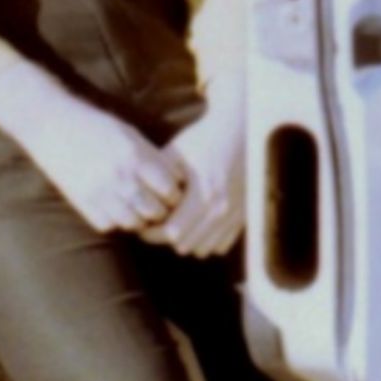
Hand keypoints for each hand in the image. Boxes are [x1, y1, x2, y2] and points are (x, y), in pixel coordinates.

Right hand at [0, 65, 187, 236]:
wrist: (49, 122)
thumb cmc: (93, 124)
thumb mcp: (127, 133)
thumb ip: (151, 157)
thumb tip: (176, 181)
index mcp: (134, 156)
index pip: (171, 190)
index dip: (174, 192)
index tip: (168, 189)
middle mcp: (120, 177)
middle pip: (157, 211)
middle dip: (160, 208)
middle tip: (156, 202)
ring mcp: (100, 193)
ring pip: (135, 223)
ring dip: (139, 217)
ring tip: (136, 206)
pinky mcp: (83, 204)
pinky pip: (111, 225)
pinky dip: (115, 220)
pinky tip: (113, 206)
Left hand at [140, 85, 244, 256]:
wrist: (238, 132)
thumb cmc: (203, 140)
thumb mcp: (176, 153)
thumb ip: (158, 177)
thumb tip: (138, 198)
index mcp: (204, 194)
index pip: (173, 232)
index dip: (153, 232)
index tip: (140, 225)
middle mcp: (222, 210)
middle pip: (186, 245)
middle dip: (165, 238)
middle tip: (151, 225)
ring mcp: (234, 217)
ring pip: (203, 248)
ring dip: (185, 241)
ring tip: (170, 224)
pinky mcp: (242, 218)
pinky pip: (219, 245)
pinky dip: (204, 240)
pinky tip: (192, 224)